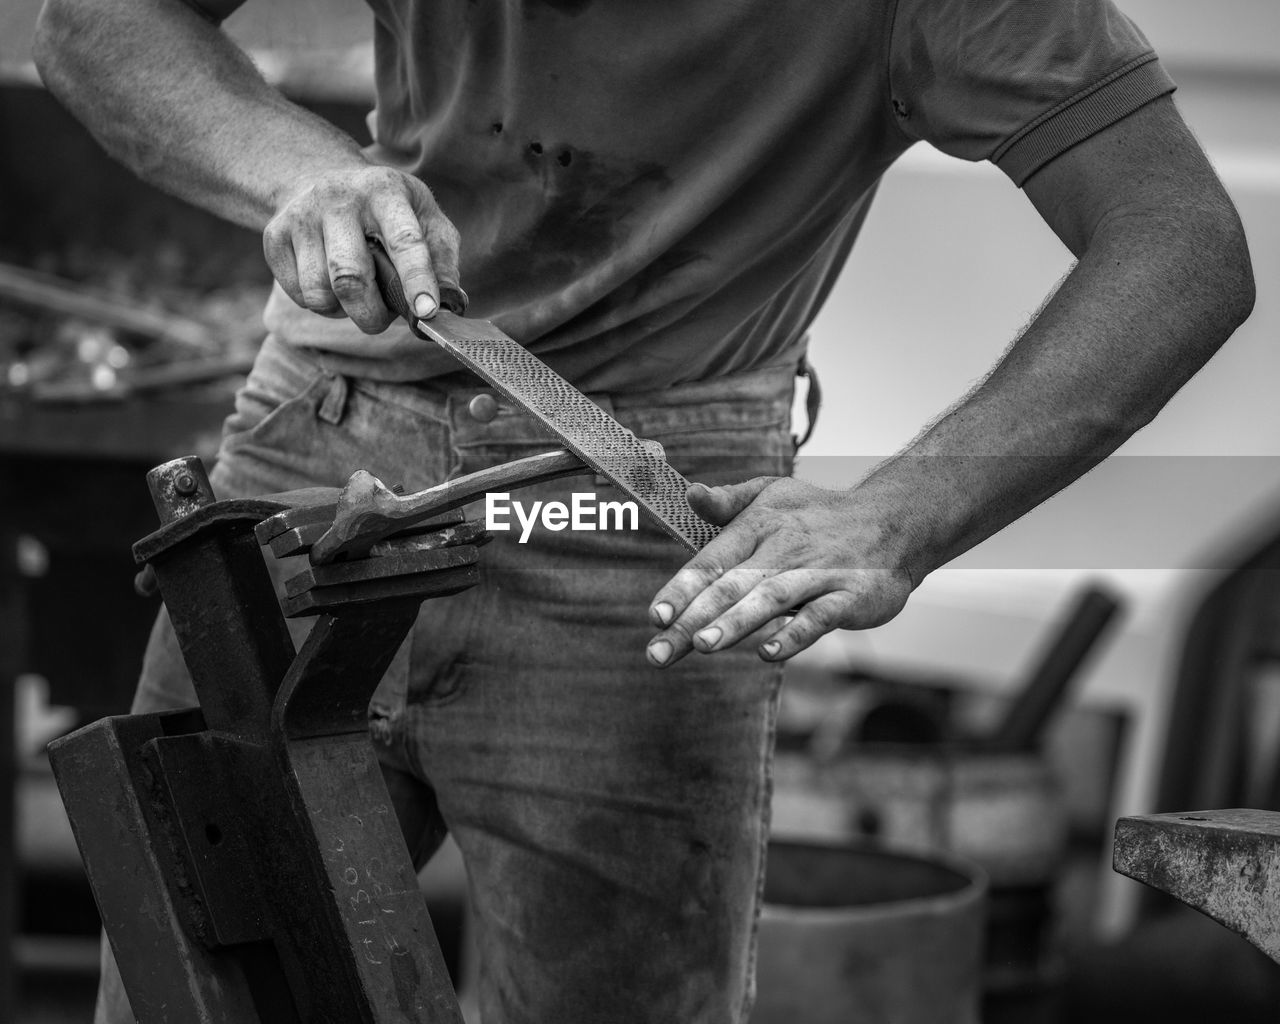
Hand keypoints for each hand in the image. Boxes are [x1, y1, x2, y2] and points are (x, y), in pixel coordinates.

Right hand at [263, 164, 460, 332]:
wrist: (319, 177)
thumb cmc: (385, 210)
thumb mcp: (424, 218)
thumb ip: (442, 258)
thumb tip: (450, 302)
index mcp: (384, 190)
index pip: (404, 240)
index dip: (417, 279)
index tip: (426, 312)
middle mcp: (338, 198)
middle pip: (349, 276)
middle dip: (371, 314)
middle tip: (382, 320)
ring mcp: (300, 216)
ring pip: (319, 293)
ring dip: (343, 312)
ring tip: (356, 295)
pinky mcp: (273, 236)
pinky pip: (299, 295)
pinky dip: (321, 305)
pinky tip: (331, 285)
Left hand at [645, 477, 914, 666]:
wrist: (895, 521)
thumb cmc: (819, 514)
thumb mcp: (772, 494)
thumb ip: (728, 502)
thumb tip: (690, 494)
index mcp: (759, 525)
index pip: (712, 560)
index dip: (682, 588)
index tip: (655, 616)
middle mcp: (785, 548)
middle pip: (733, 585)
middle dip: (694, 619)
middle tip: (660, 651)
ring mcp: (819, 573)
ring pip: (772, 598)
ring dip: (737, 622)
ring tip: (704, 645)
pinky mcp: (850, 596)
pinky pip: (819, 616)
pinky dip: (794, 635)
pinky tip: (768, 653)